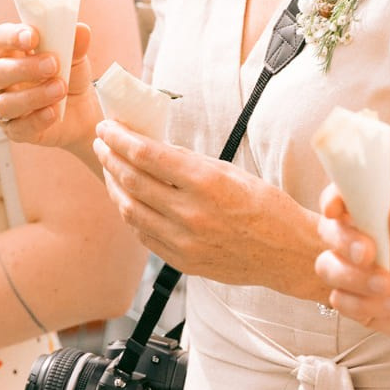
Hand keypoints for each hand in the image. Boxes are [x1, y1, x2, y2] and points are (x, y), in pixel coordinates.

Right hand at [0, 21, 99, 151]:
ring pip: (4, 103)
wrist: (81, 109)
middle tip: (53, 64)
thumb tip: (81, 30)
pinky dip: (37, 119)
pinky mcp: (13, 130)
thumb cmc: (67, 74)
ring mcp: (1, 106)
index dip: (11, 37)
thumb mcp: (75, 57)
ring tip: (60, 88)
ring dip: (33, 96)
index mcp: (5, 52)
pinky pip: (18, 127)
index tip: (33, 36)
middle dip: (25, 68)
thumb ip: (74, 44)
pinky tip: (54, 112)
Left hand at [93, 121, 321, 295]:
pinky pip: (144, 235)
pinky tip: (127, 199)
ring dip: (114, 186)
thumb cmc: (266, 207)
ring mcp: (185, 242)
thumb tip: (153, 147)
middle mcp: (192, 214)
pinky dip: (130, 213)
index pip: (147, 155)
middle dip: (110, 157)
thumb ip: (190, 162)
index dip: (120, 138)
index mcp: (208, 183)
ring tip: (109, 169)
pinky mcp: (182, 262)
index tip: (107, 127)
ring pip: (130, 210)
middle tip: (102, 142)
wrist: (288, 254)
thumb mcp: (232, 172)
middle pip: (132, 181)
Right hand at [314, 183, 389, 342]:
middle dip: (344, 242)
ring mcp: (357, 268)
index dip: (335, 197)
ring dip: (354, 278)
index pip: (348, 193)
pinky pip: (340, 301)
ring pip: (327, 267)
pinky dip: (364, 304)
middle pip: (329, 229)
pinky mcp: (357, 300)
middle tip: (369, 254)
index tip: (335, 209)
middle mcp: (364, 234)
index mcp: (385, 208)